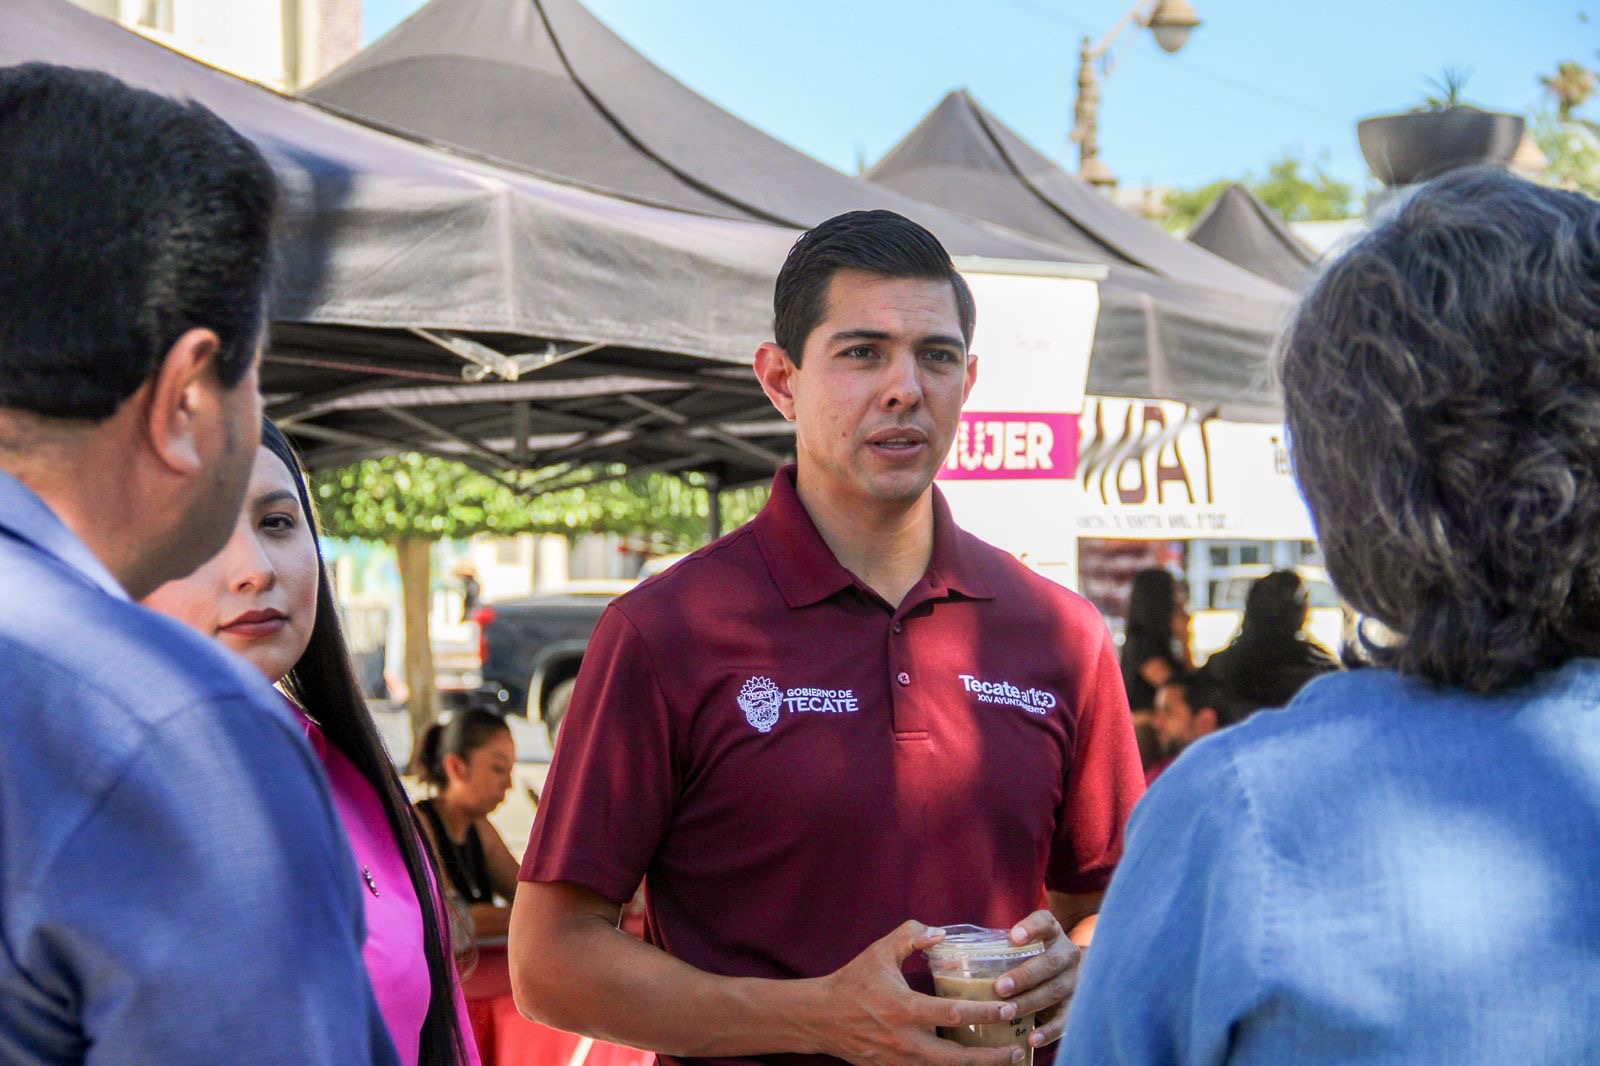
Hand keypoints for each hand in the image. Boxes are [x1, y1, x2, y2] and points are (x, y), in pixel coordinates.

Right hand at [813, 921, 1026, 1064]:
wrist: (820, 1017)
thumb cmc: (852, 982)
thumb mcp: (879, 953)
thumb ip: (910, 937)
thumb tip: (940, 932)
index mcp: (905, 1009)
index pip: (954, 1013)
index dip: (985, 1013)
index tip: (1009, 1009)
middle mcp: (906, 1040)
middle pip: (957, 1058)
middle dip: (991, 1057)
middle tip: (1019, 1048)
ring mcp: (899, 1060)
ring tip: (1005, 1062)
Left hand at [992, 911, 1082, 1049]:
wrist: (1065, 972)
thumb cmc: (1027, 956)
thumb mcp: (1017, 944)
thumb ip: (989, 943)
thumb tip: (936, 941)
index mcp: (1051, 932)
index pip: (1045, 923)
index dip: (1032, 928)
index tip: (1014, 937)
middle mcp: (1066, 954)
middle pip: (1050, 963)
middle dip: (1025, 976)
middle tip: (1000, 987)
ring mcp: (1074, 980)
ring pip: (1055, 991)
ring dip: (1029, 1003)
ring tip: (1005, 1012)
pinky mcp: (1075, 1006)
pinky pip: (1065, 1020)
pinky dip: (1049, 1031)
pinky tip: (1031, 1039)